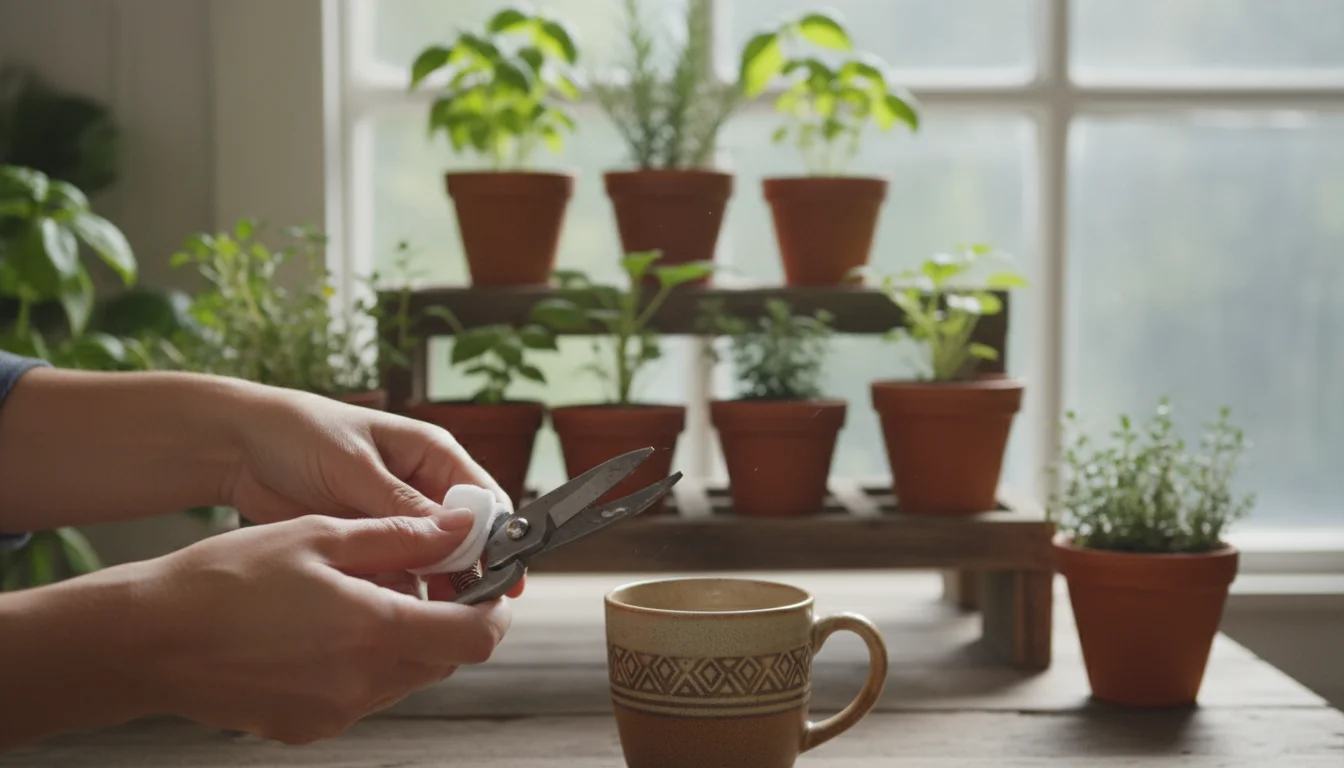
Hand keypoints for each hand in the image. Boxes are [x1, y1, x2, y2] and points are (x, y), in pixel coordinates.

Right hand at [141, 511, 511, 743]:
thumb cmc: (223, 579)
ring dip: (405, 640)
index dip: (495, 612)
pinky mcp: (308, 728)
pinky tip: (327, 630)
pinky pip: (363, 695)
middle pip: (444, 660)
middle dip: (448, 621)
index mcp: (374, 631)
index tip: (492, 590)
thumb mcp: (318, 535)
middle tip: (421, 581)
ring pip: (405, 678)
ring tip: (361, 598)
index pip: (475, 638)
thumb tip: (455, 532)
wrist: (147, 640)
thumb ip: (398, 537)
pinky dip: (366, 663)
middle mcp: (362, 683)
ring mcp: (335, 713)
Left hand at [220, 386, 522, 598]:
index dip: (495, 538)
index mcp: (432, 454)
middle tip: (465, 607)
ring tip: (430, 614)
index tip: (496, 577)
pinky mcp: (369, 539)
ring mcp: (396, 516)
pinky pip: (399, 570)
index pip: (482, 499)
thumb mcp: (354, 468)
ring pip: (433, 559)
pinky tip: (395, 608)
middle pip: (464, 536)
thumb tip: (457, 532)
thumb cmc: (299, 434)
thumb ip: (402, 504)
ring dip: (433, 584)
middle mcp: (422, 486)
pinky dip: (400, 589)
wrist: (239, 447)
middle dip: (467, 570)